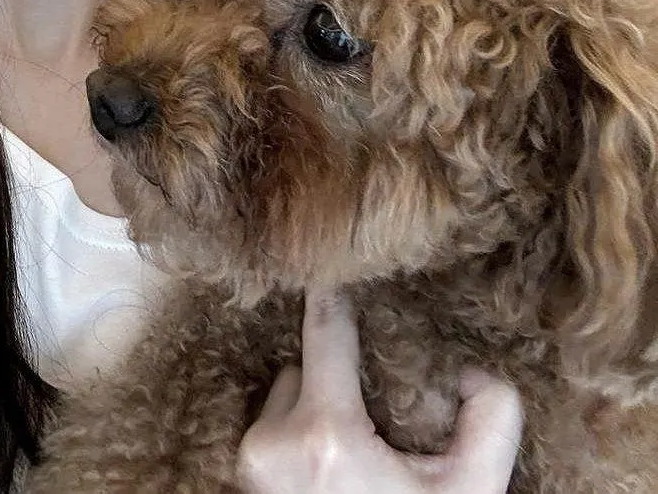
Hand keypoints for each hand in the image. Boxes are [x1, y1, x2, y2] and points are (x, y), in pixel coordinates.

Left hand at [235, 290, 522, 493]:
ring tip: (347, 457)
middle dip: (336, 382)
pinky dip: (291, 436)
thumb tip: (472, 369)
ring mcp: (247, 465)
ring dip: (309, 411)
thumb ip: (490, 418)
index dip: (335, 289)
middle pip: (303, 366)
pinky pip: (266, 430)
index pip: (324, 328)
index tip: (336, 256)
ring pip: (280, 398)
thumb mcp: (469, 493)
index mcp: (327, 436)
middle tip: (372, 421)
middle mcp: (273, 443)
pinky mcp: (237, 481)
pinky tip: (322, 467)